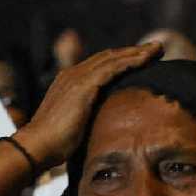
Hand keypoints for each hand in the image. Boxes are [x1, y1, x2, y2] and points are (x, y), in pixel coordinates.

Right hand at [15, 42, 162, 169]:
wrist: (38, 146)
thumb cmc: (53, 144)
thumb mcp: (72, 125)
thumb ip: (85, 117)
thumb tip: (101, 125)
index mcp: (68, 82)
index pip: (99, 65)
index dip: (121, 60)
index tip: (140, 60)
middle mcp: (72, 74)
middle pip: (108, 56)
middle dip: (132, 51)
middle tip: (155, 49)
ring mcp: (77, 77)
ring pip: (113, 58)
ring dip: (137, 52)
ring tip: (157, 50)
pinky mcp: (84, 85)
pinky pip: (113, 67)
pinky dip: (131, 61)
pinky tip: (146, 60)